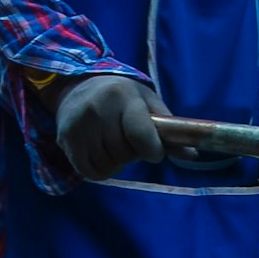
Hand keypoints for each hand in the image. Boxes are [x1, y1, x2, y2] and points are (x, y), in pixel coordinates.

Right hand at [49, 73, 166, 178]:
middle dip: (132, 153)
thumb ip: (168, 127)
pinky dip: (100, 170)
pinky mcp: (65, 139)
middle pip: (125, 153)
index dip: (152, 151)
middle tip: (128, 140)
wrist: (76, 85)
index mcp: (122, 96)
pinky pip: (90, 172)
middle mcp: (98, 109)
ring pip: (108, 165)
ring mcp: (78, 125)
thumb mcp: (147, 101)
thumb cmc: (120, 95)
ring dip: (116, 162)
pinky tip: (100, 154)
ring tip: (112, 144)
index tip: (153, 150)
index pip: (141, 136)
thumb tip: (192, 154)